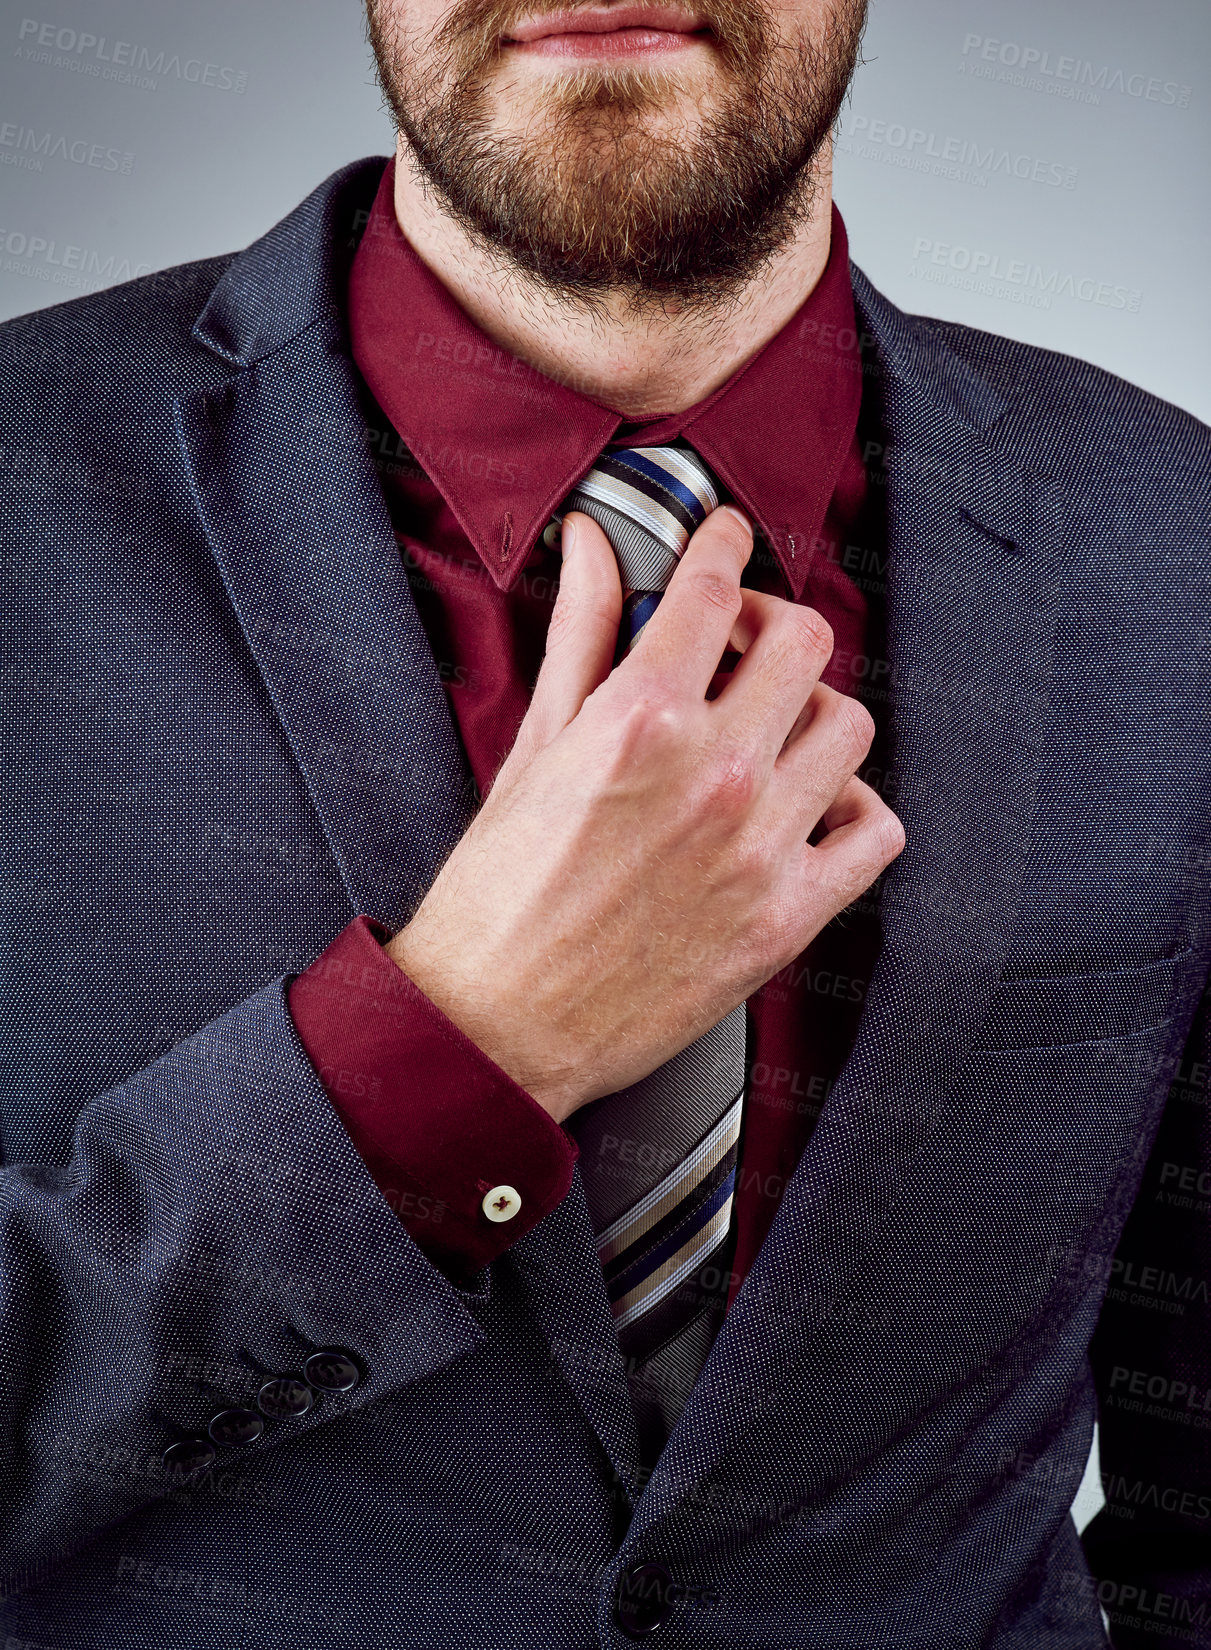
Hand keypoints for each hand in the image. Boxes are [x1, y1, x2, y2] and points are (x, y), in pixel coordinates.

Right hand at [387, 504, 904, 1123]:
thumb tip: (591, 546)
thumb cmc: (496, 898)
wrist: (496, 1025)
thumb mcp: (531, 748)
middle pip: (803, 642)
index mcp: (640, 720)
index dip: (722, 544)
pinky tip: (810, 805)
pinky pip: (874, 832)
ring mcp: (761, 847)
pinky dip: (853, 807)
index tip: (724, 540)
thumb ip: (579, 635)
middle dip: (772, 622)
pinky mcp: (787, 917)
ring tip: (772, 727)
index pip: (715, 588)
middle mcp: (715, 774)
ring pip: (848, 726)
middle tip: (740, 641)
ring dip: (813, 709)